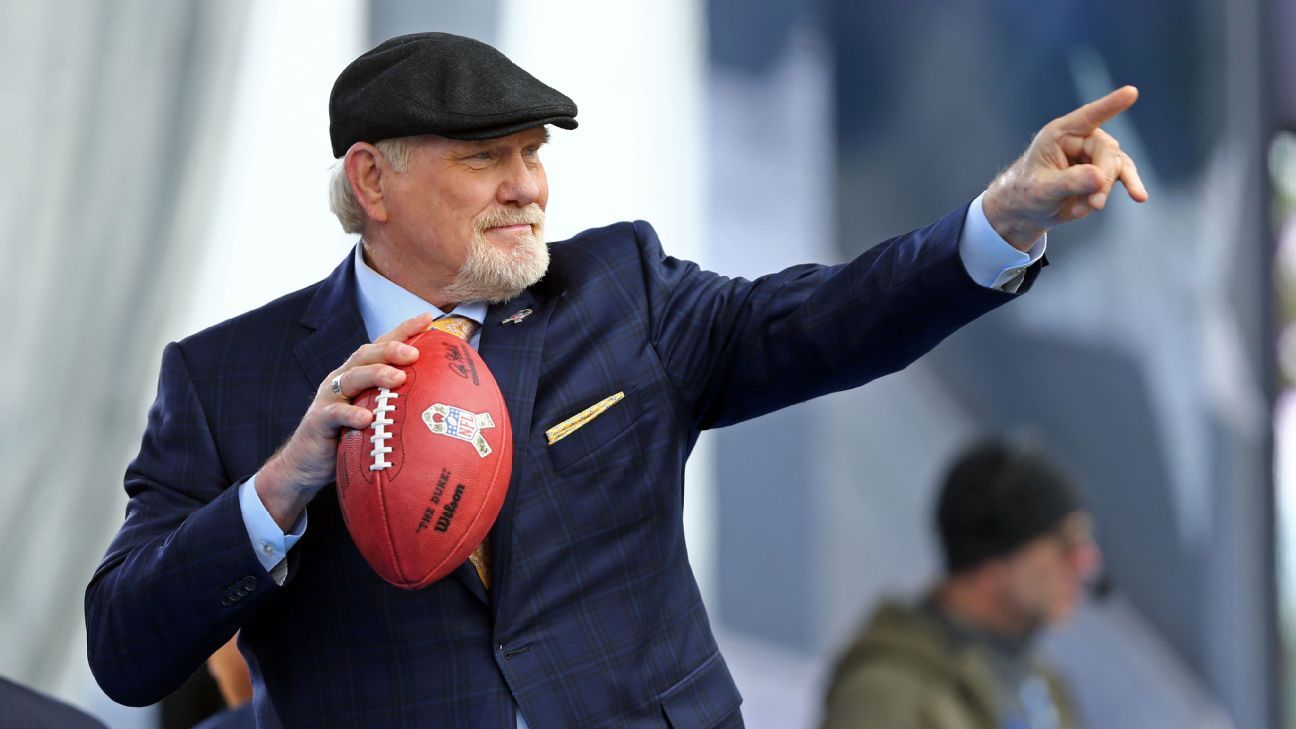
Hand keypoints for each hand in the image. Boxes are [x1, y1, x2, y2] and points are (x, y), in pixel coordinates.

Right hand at [255, 313, 432, 529]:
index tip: (429, 319)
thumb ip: (399, 407)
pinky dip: (350, 414)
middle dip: (391, 349)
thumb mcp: (377, 418)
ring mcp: (329, 398)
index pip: (382, 345)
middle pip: (366, 354)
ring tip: (397, 378)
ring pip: (351, 377)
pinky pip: (334, 414)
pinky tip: (366, 419)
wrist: (307, 465)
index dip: (403, 330)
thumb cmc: (349, 439)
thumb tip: (447, 407)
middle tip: (414, 353)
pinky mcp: (318, 421)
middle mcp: (343, 380)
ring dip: (375, 374)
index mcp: (360, 375)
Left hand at [982, 85, 1149, 250]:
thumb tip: (1101, 177)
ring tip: (1093, 207)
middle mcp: (1080, 139)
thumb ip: (1071, 182)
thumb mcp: (1043, 189)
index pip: (1088, 116)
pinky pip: (1122, 175)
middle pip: (1106, 151)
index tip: (1131, 92)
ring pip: (1116, 165)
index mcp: (1060, 134)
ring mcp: (1094, 155)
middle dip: (1103, 177)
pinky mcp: (1103, 171)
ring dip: (1106, 188)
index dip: (1110, 105)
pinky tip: (1139, 196)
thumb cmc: (1027, 193)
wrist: (1027, 210)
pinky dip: (1128, 186)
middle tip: (1095, 203)